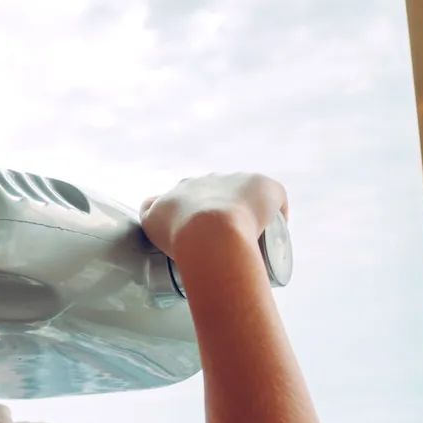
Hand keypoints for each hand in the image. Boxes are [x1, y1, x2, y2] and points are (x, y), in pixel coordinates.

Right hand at [140, 173, 287, 260]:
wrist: (211, 232)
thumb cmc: (180, 233)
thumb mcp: (152, 223)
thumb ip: (148, 213)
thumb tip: (153, 207)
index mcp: (184, 186)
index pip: (189, 198)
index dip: (193, 217)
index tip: (198, 238)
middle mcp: (212, 178)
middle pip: (218, 195)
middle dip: (219, 213)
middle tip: (224, 243)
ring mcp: (240, 180)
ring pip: (246, 196)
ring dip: (247, 211)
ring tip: (251, 240)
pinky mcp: (266, 185)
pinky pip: (274, 198)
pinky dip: (274, 213)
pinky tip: (274, 232)